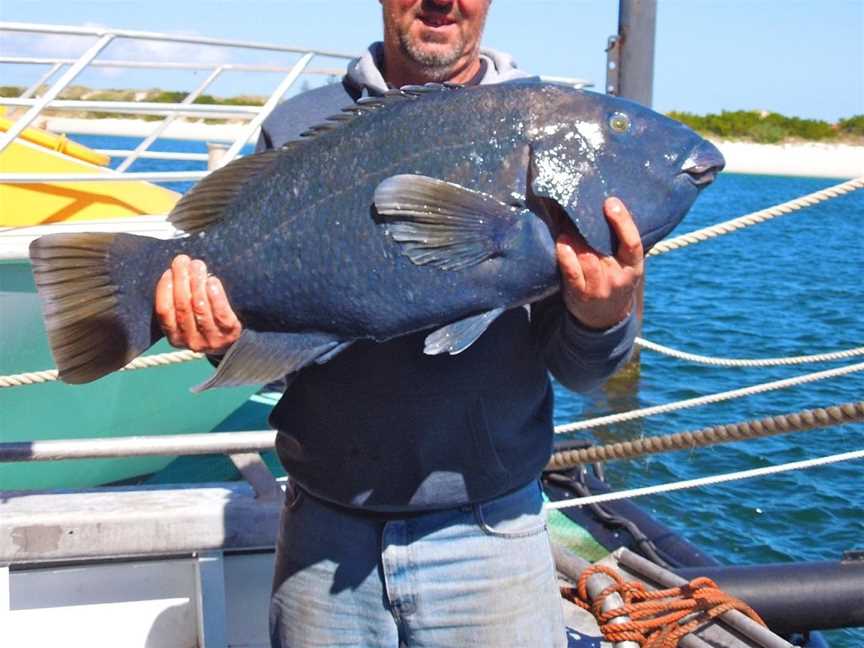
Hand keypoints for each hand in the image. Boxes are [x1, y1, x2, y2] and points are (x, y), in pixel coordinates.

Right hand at [154, 255, 241, 353]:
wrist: (234, 341)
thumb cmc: (205, 322)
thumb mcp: (187, 320)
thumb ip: (178, 302)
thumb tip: (173, 270)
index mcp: (175, 338)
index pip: (164, 312)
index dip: (164, 290)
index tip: (168, 271)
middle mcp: (191, 341)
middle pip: (182, 306)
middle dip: (181, 279)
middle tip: (182, 260)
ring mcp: (211, 339)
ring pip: (200, 307)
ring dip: (197, 283)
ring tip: (197, 266)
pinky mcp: (229, 333)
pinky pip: (220, 312)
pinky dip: (215, 294)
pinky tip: (212, 280)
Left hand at [555, 197, 643, 329]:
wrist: (605, 318)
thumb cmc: (614, 280)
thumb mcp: (626, 265)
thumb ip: (618, 242)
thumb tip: (603, 205)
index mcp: (633, 266)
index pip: (632, 242)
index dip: (623, 221)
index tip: (611, 202)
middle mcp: (618, 277)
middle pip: (603, 248)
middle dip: (589, 226)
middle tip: (577, 208)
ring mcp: (598, 287)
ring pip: (586, 257)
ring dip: (574, 238)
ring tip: (566, 224)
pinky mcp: (579, 294)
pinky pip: (571, 271)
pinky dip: (565, 255)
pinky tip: (561, 242)